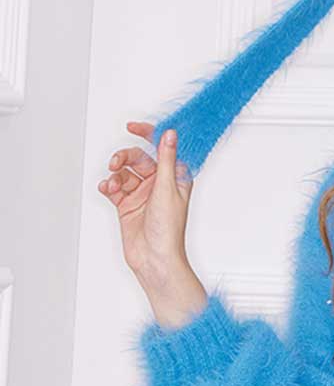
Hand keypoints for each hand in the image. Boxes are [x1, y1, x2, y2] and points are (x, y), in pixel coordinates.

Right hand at [98, 121, 194, 282]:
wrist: (154, 259)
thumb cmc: (168, 230)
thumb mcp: (167, 188)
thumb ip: (165, 159)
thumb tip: (170, 134)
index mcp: (174, 177)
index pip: (161, 148)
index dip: (148, 134)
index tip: (133, 126)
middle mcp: (158, 184)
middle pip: (138, 158)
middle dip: (125, 158)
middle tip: (115, 163)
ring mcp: (142, 194)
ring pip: (124, 172)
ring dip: (115, 174)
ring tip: (113, 184)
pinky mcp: (127, 205)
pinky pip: (114, 188)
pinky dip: (109, 186)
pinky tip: (107, 189)